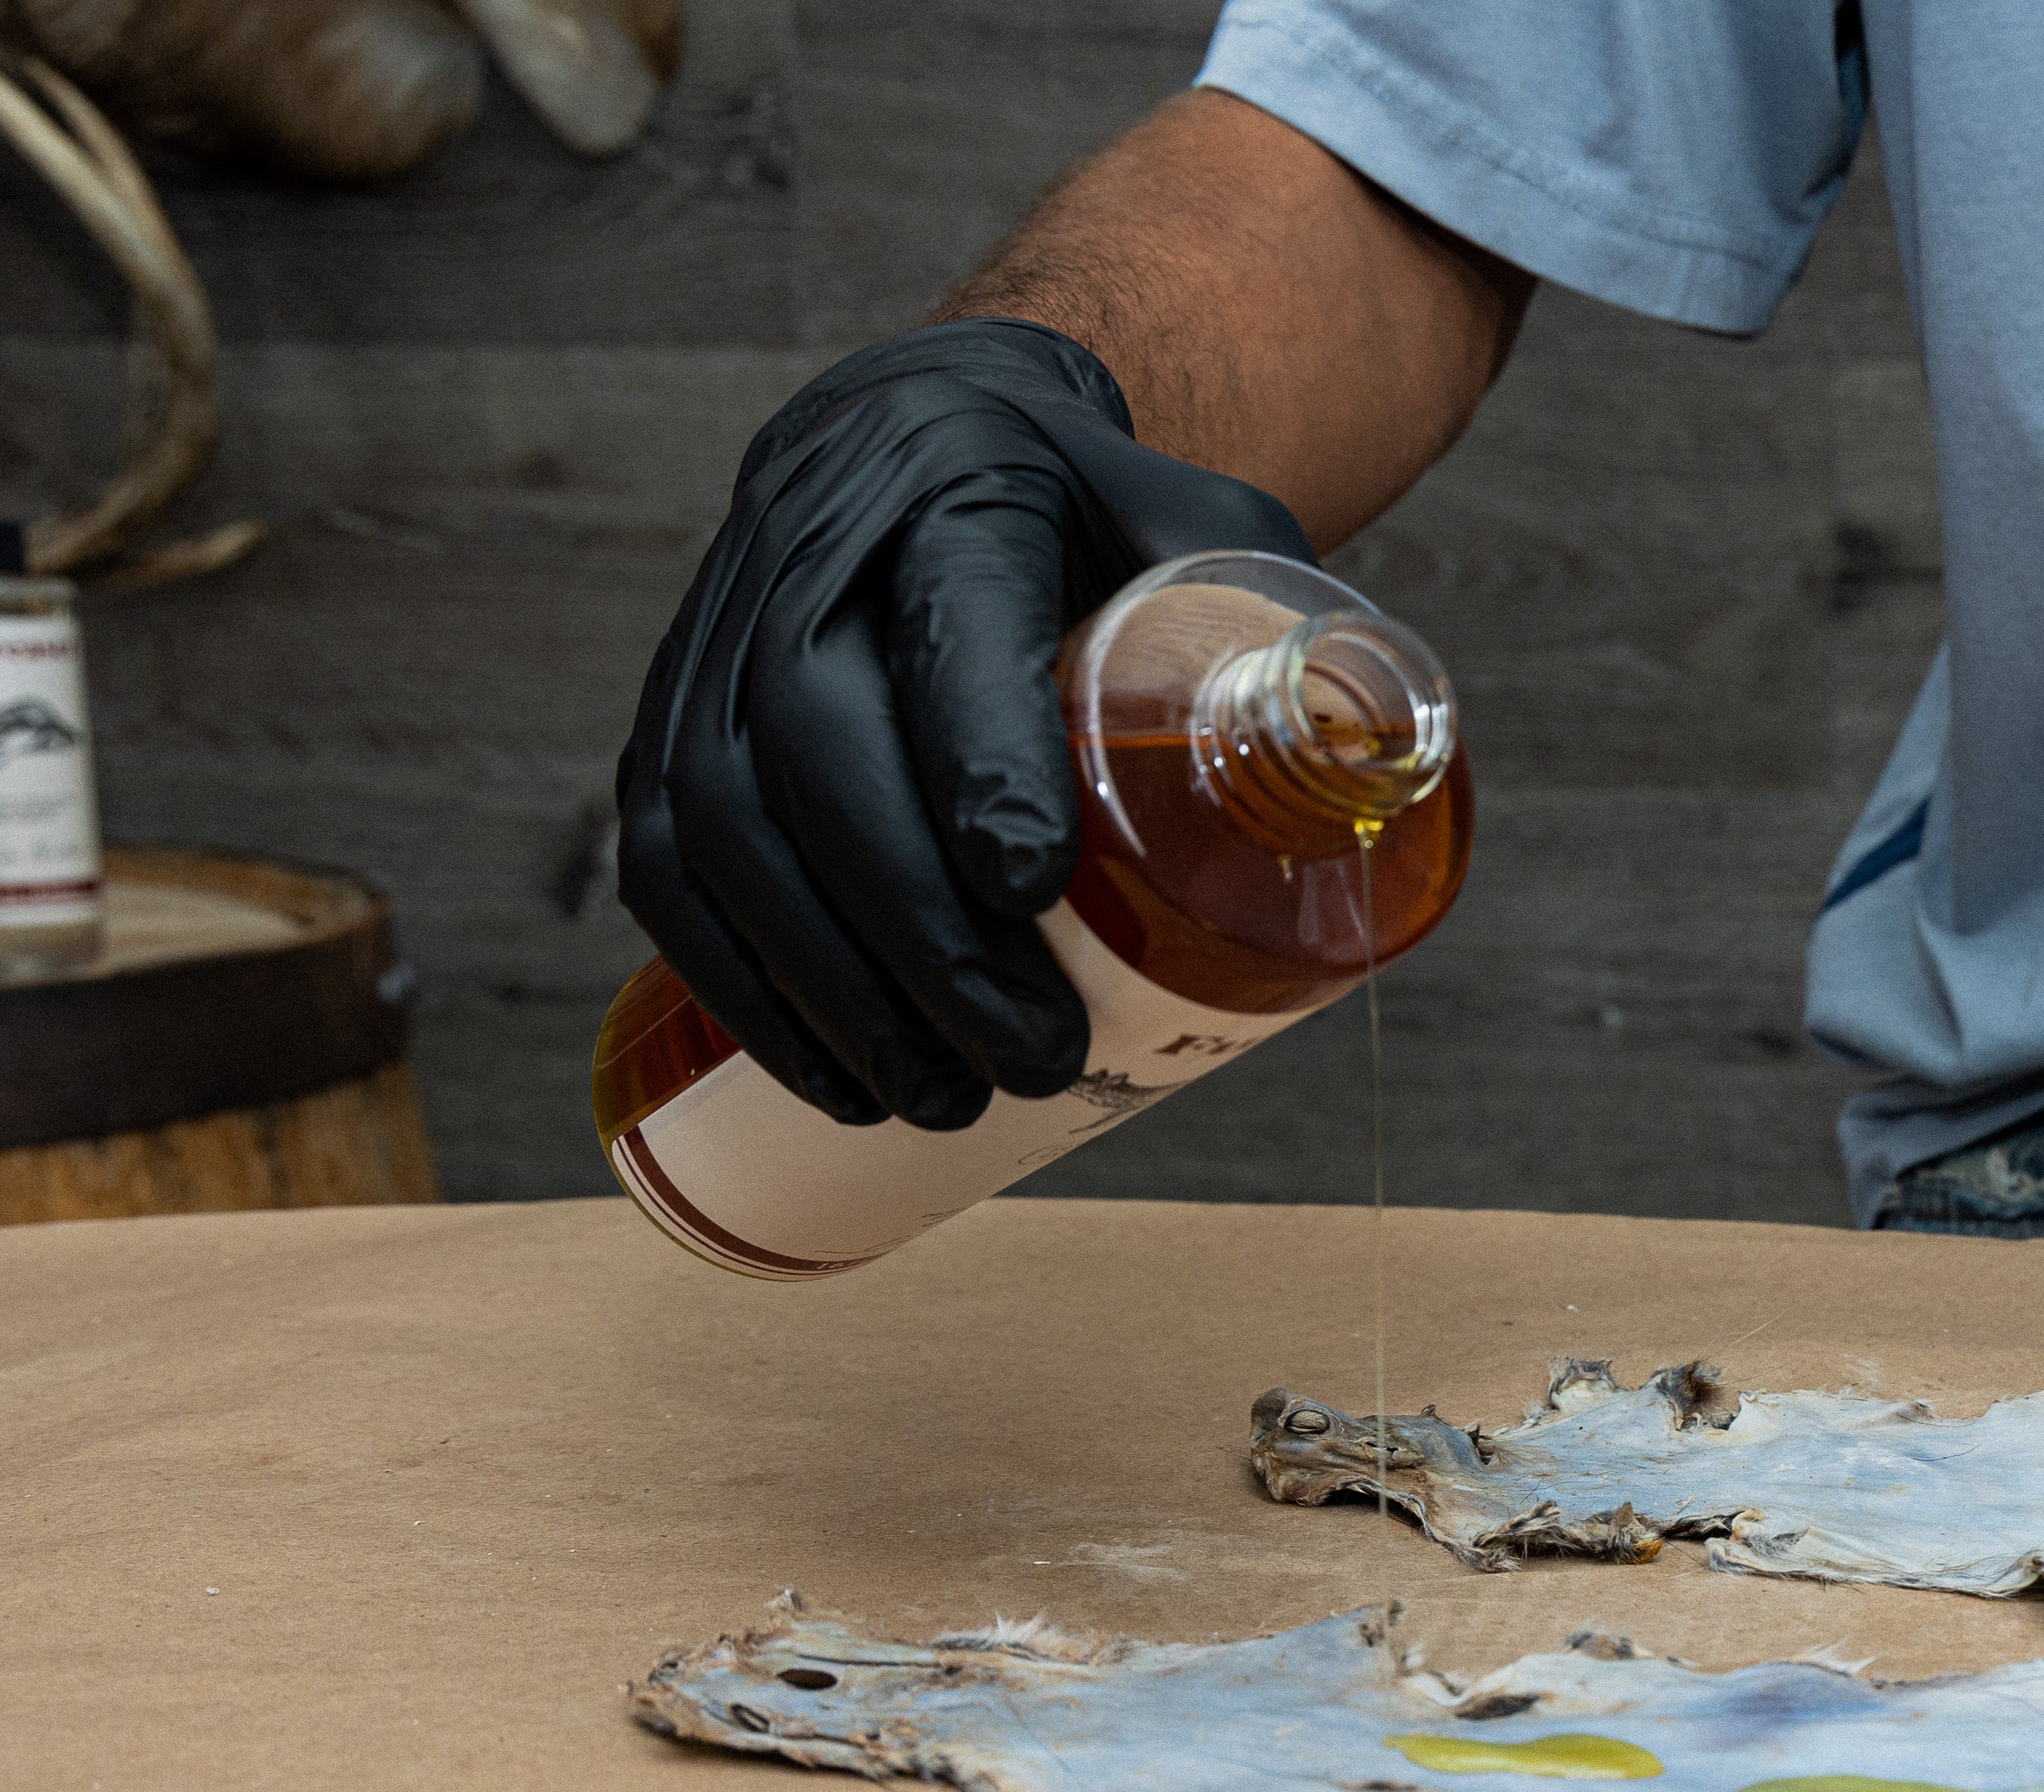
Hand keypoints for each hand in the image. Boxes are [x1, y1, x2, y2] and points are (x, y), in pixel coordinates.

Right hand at [614, 319, 1313, 1127]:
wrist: (934, 438)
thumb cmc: (1101, 516)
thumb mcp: (1210, 525)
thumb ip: (1289, 629)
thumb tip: (1377, 766)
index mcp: (959, 492)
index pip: (948, 623)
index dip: (976, 756)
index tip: (1038, 891)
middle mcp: (813, 557)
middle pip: (819, 750)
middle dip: (918, 931)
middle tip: (1030, 1058)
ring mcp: (718, 639)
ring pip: (725, 824)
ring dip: (825, 989)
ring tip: (936, 1101)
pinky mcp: (672, 720)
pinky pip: (666, 864)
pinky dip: (740, 984)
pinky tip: (830, 1078)